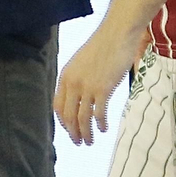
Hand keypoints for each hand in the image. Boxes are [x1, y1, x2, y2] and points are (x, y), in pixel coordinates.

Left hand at [54, 21, 149, 144]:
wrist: (116, 34)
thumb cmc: (102, 46)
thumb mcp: (81, 62)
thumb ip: (77, 78)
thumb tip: (79, 95)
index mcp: (65, 76)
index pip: (58, 106)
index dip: (62, 122)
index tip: (69, 130)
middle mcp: (72, 83)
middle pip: (68, 116)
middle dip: (73, 133)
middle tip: (78, 142)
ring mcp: (87, 87)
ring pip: (82, 119)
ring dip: (86, 133)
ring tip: (90, 142)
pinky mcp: (103, 89)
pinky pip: (98, 114)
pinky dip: (100, 124)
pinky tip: (104, 129)